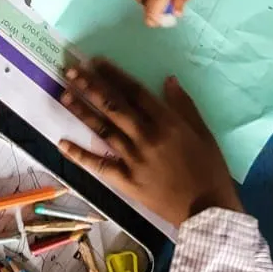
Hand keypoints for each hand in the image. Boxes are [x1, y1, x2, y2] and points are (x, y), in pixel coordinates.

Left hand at [60, 59, 241, 228]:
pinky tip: (63, 143)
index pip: (135, 91)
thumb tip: (168, 79)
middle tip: (72, 70)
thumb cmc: (210, 169)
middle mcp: (147, 136)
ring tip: (64, 94)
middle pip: (114, 105)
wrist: (209, 210)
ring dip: (82, 111)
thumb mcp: (203, 132)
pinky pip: (100, 165)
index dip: (114, 74)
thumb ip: (184, 105)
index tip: (96, 61)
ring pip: (103, 129)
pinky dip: (81, 155)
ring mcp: (134, 159)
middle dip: (91, 85)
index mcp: (167, 122)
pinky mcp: (127, 181)